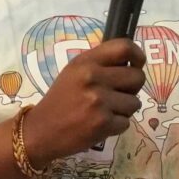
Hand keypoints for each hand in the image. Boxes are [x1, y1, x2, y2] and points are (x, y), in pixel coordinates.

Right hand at [23, 40, 144, 164]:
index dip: (137, 55)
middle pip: (137, 77)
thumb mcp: (74, 73)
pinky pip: (126, 122)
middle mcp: (93, 78)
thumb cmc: (60, 101)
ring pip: (135, 102)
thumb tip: (131, 64)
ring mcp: (99, 101)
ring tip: (105, 112)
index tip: (137, 65)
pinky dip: (117, 126)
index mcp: (85, 62)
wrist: (41, 131)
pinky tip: (100, 125)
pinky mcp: (103, 123)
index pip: (124, 47)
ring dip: (124, 110)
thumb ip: (100, 65)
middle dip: (133, 88)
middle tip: (119, 94)